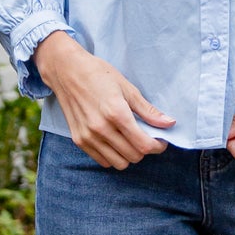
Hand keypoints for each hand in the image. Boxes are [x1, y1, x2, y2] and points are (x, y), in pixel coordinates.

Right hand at [33, 31, 174, 168]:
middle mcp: (101, 128)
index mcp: (116, 113)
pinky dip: (113, 156)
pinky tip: (115, 142)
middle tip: (146, 137)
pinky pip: (103, 161)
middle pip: (134, 156)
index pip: (144, 144)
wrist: (65, 70)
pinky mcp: (79, 140)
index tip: (161, 141)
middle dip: (145, 149)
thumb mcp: (127, 87)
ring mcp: (88, 136)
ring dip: (129, 155)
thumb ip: (147, 110)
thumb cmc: (98, 74)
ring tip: (130, 140)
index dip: (158, 146)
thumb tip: (169, 123)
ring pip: (119, 163)